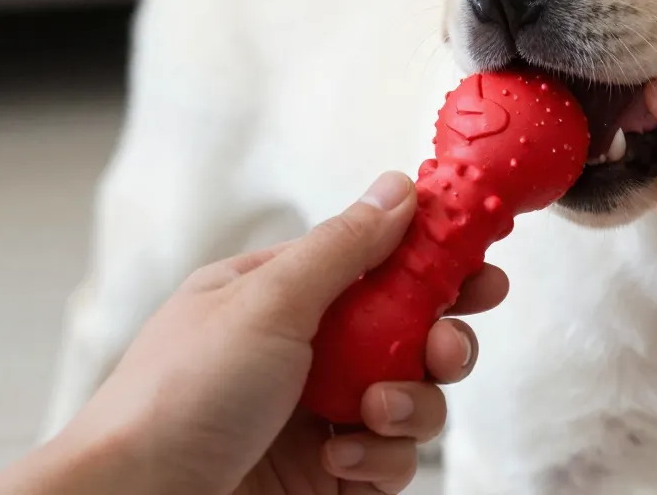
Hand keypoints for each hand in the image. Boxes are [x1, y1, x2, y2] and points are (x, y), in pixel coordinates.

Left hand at [0, 173, 506, 494]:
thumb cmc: (175, 396)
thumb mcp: (266, 301)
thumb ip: (344, 246)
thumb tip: (398, 189)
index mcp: (285, 292)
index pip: (378, 260)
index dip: (434, 259)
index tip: (481, 264)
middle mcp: (308, 348)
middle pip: (408, 331)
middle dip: (439, 338)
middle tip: (445, 346)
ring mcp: (320, 412)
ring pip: (412, 396)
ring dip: (410, 404)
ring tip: (373, 411)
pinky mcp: (330, 472)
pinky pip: (392, 457)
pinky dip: (381, 458)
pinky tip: (343, 460)